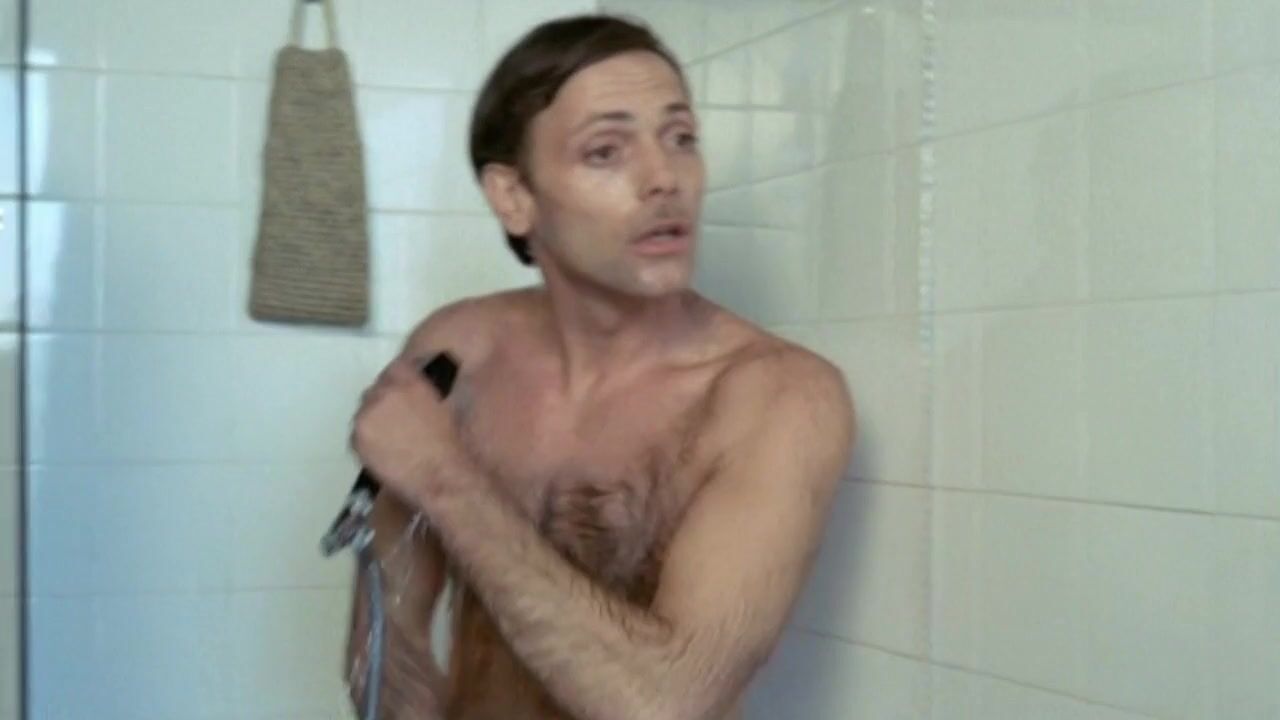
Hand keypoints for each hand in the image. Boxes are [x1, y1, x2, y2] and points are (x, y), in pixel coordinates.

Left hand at [350, 357, 461, 502]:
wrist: (439, 473)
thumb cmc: (448, 444)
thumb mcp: (441, 406)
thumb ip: (421, 392)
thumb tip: (412, 392)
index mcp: (408, 381)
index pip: (395, 369)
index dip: (398, 381)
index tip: (400, 389)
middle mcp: (383, 393)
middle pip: (375, 389)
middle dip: (384, 400)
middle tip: (394, 417)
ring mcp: (366, 415)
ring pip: (365, 411)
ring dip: (374, 419)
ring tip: (388, 435)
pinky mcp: (356, 438)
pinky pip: (357, 433)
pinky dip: (367, 438)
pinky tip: (381, 448)